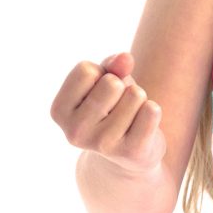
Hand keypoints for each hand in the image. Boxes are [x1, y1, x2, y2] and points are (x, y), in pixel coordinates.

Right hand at [51, 50, 164, 176]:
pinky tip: (142, 126)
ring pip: (134, 95)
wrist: (129, 154)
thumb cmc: (113, 108)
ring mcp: (102, 145)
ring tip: (130, 117)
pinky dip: (153, 111)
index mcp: (59, 111)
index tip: (99, 92)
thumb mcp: (106, 81)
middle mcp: (75, 132)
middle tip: (118, 106)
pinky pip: (151, 111)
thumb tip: (126, 58)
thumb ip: (112, 65)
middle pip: (111, 83)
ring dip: (138, 99)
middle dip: (122, 86)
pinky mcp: (130, 152)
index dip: (100, 74)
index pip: (85, 70)